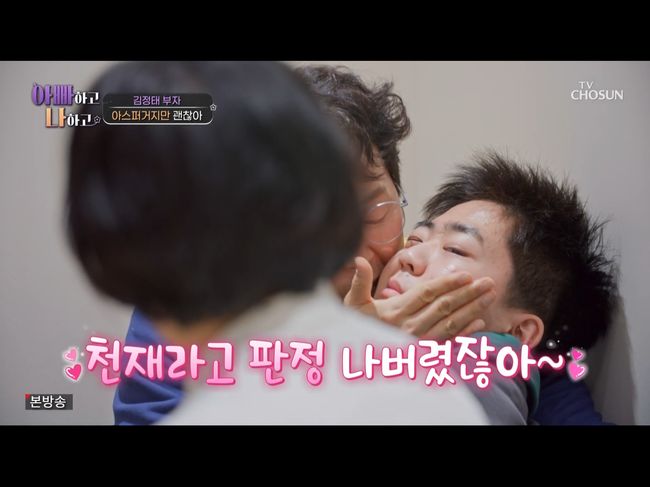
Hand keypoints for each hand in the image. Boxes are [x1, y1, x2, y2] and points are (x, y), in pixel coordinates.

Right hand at [344, 256, 495, 339]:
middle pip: (444, 307)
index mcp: (395, 311)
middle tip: (489, 282)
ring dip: (472, 310)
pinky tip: (479, 323)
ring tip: (489, 297)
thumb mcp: (353, 302)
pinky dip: (464, 334)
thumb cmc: (354, 326)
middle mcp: (409, 327)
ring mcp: (418, 342)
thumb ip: (359, 281)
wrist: (353, 358)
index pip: (426, 294)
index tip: (466, 275)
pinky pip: (448, 343)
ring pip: (450, 324)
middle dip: (468, 293)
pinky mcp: (423, 354)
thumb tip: (359, 259)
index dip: (447, 284)